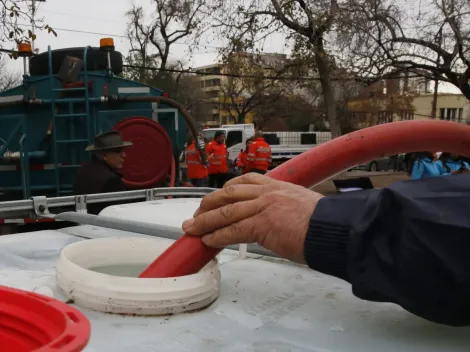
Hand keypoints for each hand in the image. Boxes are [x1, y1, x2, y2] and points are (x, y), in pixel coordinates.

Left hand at [182, 173, 323, 263]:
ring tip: (192, 228)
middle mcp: (267, 192)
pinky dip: (217, 236)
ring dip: (205, 221)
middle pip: (228, 194)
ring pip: (225, 212)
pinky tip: (208, 240)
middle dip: (208, 204)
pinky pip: (232, 231)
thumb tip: (275, 219)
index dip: (226, 189)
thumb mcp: (300, 204)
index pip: (245, 180)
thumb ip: (282, 207)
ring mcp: (263, 207)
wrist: (332, 230)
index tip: (217, 197)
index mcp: (277, 185)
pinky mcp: (261, 225)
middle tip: (197, 213)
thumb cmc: (322, 223)